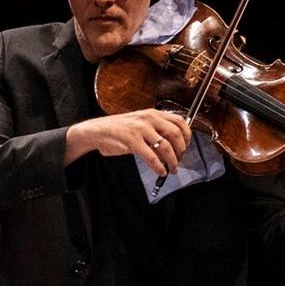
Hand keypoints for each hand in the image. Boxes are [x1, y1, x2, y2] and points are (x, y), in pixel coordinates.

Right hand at [66, 109, 191, 175]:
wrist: (96, 131)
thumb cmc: (117, 129)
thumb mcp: (139, 122)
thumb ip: (155, 129)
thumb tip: (171, 144)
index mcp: (152, 113)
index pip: (179, 121)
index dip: (187, 134)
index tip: (187, 144)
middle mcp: (148, 119)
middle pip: (176, 134)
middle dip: (181, 150)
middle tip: (180, 159)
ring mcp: (140, 130)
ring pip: (166, 147)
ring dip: (172, 161)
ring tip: (172, 168)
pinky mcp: (132, 142)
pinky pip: (151, 157)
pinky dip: (158, 167)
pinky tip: (160, 171)